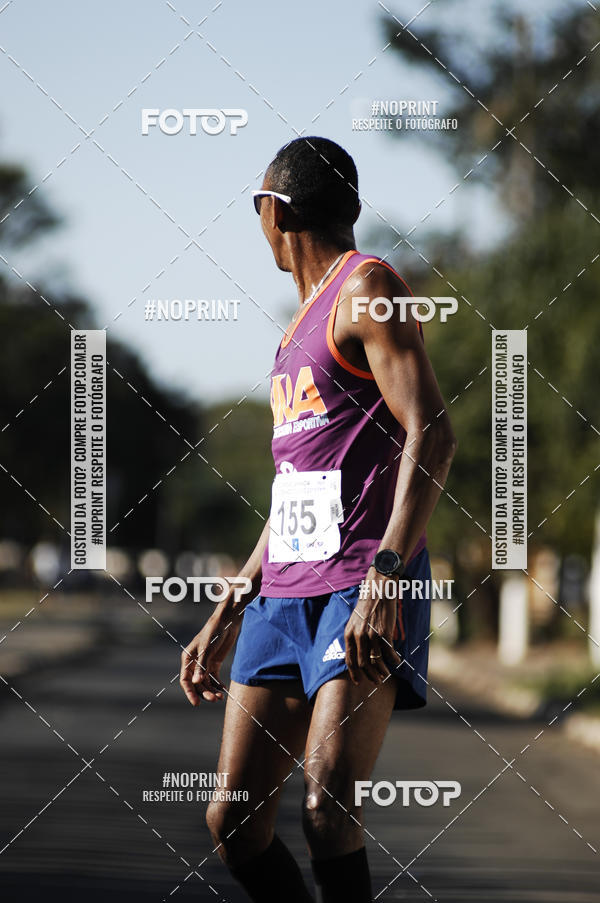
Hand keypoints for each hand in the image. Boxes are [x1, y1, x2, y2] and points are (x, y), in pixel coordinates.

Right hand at [180, 613, 240, 705]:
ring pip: (206, 682)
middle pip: (197, 683)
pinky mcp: (214, 663)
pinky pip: (214, 678)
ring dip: (212, 690)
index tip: (196, 703)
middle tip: (215, 699)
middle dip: (205, 693)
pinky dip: (218, 685)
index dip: (190, 692)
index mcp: (188, 658)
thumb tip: (196, 683)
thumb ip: (202, 666)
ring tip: (220, 697)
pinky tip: (223, 690)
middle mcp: (194, 663)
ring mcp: (205, 663)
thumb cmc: (213, 632)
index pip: (185, 680)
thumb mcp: (207, 649)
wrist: (227, 622)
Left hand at [344, 567, 401, 684]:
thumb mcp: (355, 621)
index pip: (349, 660)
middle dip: (370, 676)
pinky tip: (397, 660)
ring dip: (382, 671)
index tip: (359, 682)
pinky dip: (394, 659)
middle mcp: (358, 636)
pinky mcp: (384, 632)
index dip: (354, 673)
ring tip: (387, 674)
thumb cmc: (368, 604)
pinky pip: (389, 652)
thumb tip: (360, 653)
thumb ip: (356, 636)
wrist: (378, 588)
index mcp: (349, 634)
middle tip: (377, 681)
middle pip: (363, 664)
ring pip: (376, 661)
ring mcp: (371, 635)